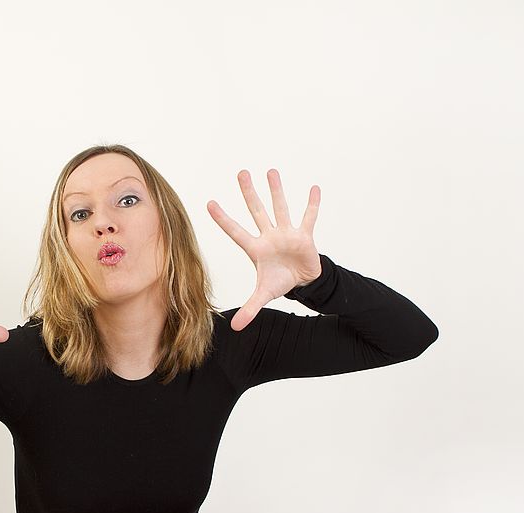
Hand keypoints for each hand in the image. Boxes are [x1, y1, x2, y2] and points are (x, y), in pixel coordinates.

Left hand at [207, 168, 322, 330]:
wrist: (302, 281)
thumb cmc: (279, 282)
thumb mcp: (264, 295)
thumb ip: (250, 309)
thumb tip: (234, 328)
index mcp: (256, 248)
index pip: (235, 231)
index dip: (223, 219)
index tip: (209, 203)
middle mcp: (269, 236)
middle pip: (257, 211)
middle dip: (249, 193)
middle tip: (241, 172)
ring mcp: (286, 233)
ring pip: (280, 208)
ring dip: (276, 191)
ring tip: (271, 171)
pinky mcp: (304, 236)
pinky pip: (309, 218)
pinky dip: (312, 205)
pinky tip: (314, 188)